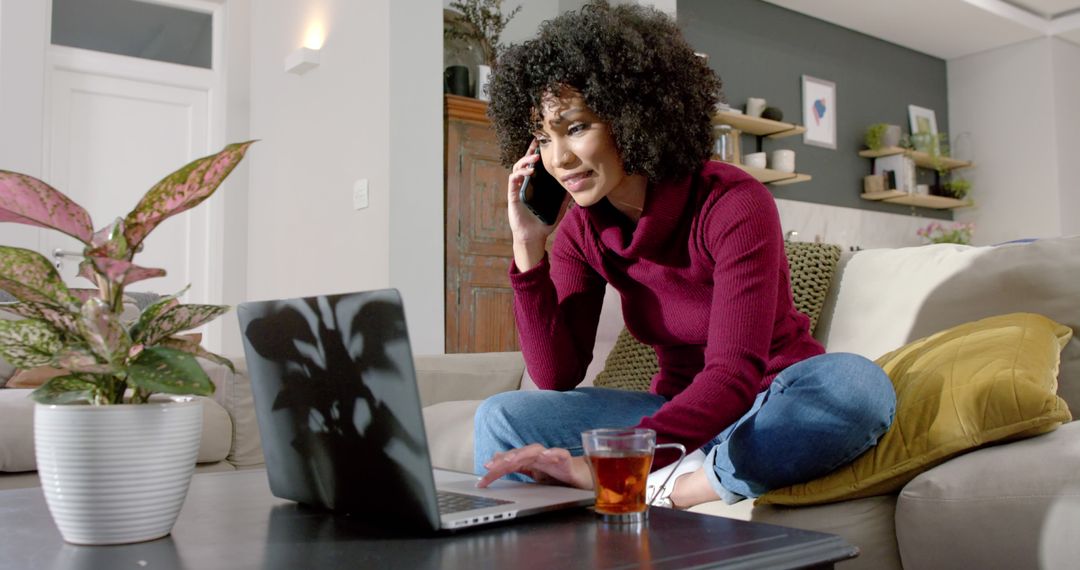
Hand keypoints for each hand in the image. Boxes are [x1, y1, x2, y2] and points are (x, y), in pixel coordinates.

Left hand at [476, 444, 593, 489]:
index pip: (509, 463)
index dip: (495, 469)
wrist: (582, 476)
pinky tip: (546, 456)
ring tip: (510, 461)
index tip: (482, 480)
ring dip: (522, 454)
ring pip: (535, 451)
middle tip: (490, 467)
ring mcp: (551, 457)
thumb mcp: (533, 474)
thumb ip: (516, 467)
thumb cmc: (557, 473)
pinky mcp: (566, 459)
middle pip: (518, 454)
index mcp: (529, 461)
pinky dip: (553, 453)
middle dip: (504, 460)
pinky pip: (559, 454)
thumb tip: (495, 461)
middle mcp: (538, 456)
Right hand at [507, 142, 567, 270]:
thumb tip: (575, 187)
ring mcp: (518, 188)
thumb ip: (564, 198)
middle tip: (537, 142)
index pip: (534, 166)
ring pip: (517, 168)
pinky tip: (529, 172)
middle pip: (524, 162)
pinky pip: (513, 180)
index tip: (543, 142)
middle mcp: (525, 184)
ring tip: (536, 157)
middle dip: (530, 151)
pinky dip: (520, 173)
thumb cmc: (543, 222)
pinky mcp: (513, 195)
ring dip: (525, 160)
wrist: (533, 237)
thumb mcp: (558, 208)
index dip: (537, 153)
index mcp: (534, 185)